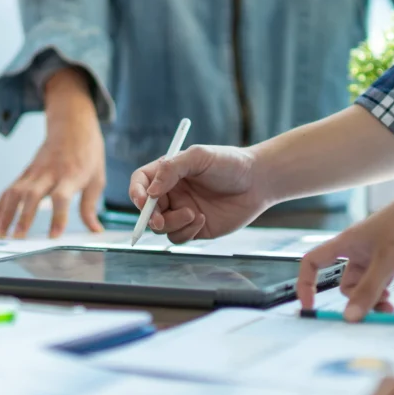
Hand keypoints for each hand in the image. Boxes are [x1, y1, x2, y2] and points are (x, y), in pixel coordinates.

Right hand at [0, 69, 104, 237]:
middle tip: (18, 237)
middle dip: (24, 217)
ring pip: (15, 192)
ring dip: (6, 213)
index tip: (53, 236)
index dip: (57, 217)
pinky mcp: (25, 172)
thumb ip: (91, 207)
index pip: (62, 198)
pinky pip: (9, 190)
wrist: (72, 125)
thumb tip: (95, 231)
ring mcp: (34, 171)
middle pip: (32, 194)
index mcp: (70, 176)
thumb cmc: (88, 154)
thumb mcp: (97, 179)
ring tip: (0, 234)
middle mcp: (49, 173)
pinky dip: (0, 206)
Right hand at [129, 145, 270, 242]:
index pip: (140, 183)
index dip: (135, 193)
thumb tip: (150, 191)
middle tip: (160, 220)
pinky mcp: (194, 228)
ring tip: (194, 214)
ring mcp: (182, 211)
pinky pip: (178, 237)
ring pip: (160, 227)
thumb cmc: (230, 164)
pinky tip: (203, 220)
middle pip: (146, 209)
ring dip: (172, 224)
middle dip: (150, 217)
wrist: (258, 182)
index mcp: (168, 173)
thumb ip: (172, 169)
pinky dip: (186, 231)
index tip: (141, 202)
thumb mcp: (199, 157)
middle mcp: (172, 193)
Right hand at [297, 183, 393, 316]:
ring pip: (363, 287)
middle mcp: (356, 251)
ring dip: (373, 300)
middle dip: (356, 299)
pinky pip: (379, 284)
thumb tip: (349, 318)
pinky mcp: (391, 261)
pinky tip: (393, 300)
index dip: (306, 283)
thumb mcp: (386, 261)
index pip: (312, 262)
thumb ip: (368, 290)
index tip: (311, 305)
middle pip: (344, 283)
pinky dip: (383, 294)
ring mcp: (374, 257)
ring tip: (389, 307)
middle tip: (376, 309)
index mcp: (346, 244)